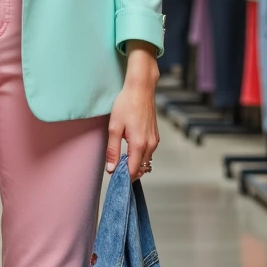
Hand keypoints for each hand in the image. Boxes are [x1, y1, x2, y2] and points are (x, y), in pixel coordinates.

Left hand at [105, 46, 159, 180]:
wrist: (141, 88)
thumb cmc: (126, 104)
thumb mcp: (114, 128)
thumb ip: (113, 150)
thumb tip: (111, 169)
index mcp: (139, 145)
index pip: (133, 171)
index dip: (124, 178)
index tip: (114, 178)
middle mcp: (150, 145)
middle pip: (141, 168)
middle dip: (129, 172)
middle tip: (115, 169)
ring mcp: (154, 140)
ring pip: (146, 161)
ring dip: (135, 164)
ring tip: (121, 159)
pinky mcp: (155, 135)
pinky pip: (148, 152)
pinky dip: (140, 155)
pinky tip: (129, 149)